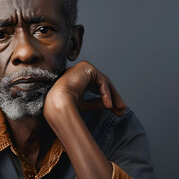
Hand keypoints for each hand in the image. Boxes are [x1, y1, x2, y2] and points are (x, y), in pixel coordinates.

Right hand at [43, 61, 125, 178]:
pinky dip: (106, 93)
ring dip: (113, 96)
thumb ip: (95, 103)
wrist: (56, 103)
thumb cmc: (63, 107)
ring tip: (119, 109)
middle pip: (102, 84)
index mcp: (76, 80)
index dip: (107, 99)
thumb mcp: (83, 105)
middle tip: (122, 110)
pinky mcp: (86, 67)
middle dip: (114, 97)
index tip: (116, 110)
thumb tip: (108, 105)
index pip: (96, 88)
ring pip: (104, 82)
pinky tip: (108, 105)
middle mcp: (79, 73)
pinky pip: (101, 81)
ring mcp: (82, 68)